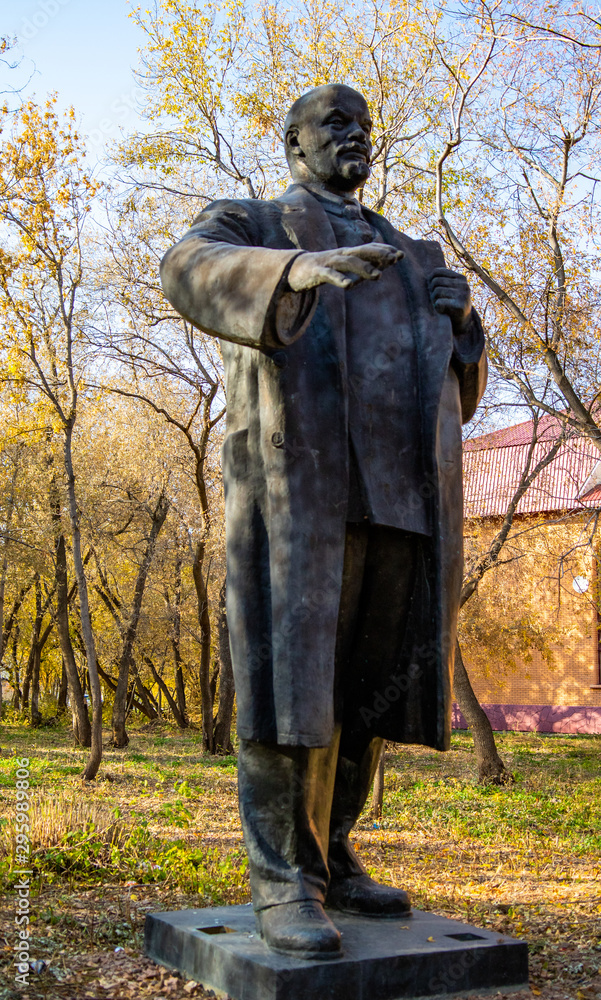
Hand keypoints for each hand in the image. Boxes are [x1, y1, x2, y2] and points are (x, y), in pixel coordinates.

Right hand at [288, 243, 402, 291]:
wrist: (295, 269)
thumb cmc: (323, 269)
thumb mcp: (344, 267)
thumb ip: (360, 268)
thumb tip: (381, 269)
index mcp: (347, 254)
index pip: (368, 249)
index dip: (384, 250)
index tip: (400, 255)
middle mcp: (340, 255)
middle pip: (361, 252)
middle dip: (378, 254)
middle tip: (394, 259)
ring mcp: (328, 262)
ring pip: (348, 263)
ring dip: (364, 268)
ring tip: (378, 276)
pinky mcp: (317, 272)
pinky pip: (330, 276)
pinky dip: (340, 279)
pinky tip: (349, 286)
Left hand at [428, 267, 471, 331]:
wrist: (462, 322)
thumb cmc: (452, 303)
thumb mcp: (450, 289)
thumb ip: (442, 280)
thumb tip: (427, 275)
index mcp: (460, 278)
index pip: (437, 272)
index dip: (429, 280)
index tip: (431, 289)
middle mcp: (463, 284)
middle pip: (436, 281)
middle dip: (431, 291)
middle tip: (434, 300)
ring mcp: (463, 294)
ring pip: (437, 291)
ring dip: (433, 300)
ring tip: (437, 305)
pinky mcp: (460, 305)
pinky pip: (439, 302)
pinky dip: (437, 307)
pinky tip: (441, 310)